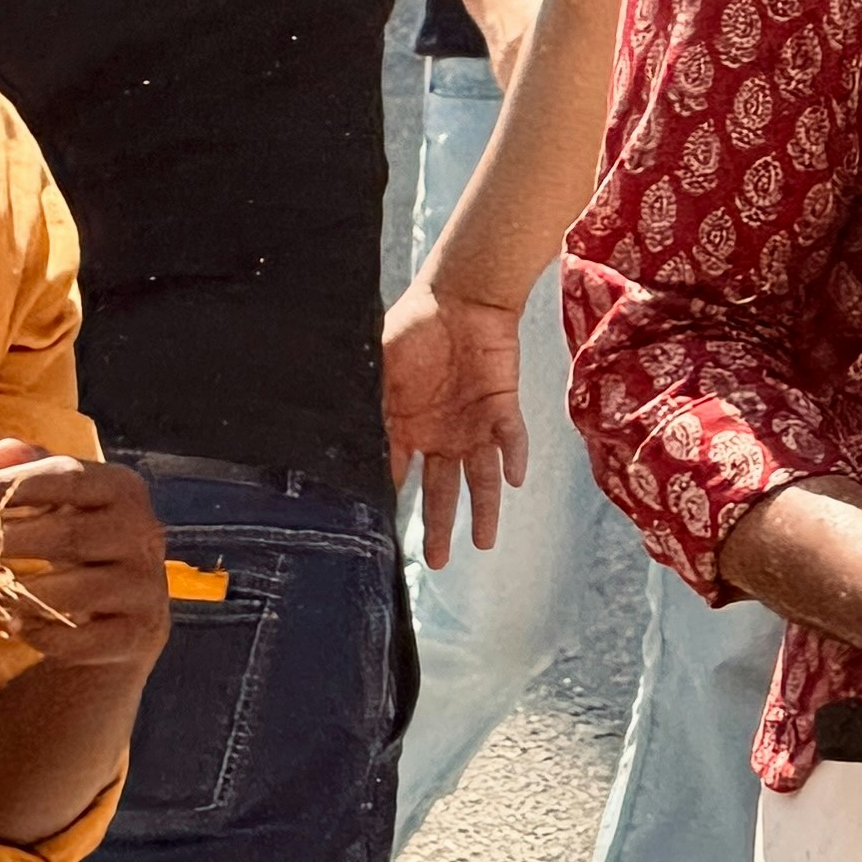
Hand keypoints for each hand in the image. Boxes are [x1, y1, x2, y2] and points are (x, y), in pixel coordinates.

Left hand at [0, 445, 170, 682]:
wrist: (123, 611)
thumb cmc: (78, 546)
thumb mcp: (62, 502)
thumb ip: (33, 474)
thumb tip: (4, 447)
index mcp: (124, 490)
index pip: (67, 476)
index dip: (12, 485)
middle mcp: (144, 534)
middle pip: (69, 534)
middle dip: (8, 542)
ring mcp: (146, 586)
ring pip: (75, 590)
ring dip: (21, 593)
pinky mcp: (139, 632)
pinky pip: (85, 638)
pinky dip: (44, 634)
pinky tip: (16, 626)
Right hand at [377, 279, 526, 568]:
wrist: (459, 298)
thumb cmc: (414, 328)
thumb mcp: (378, 366)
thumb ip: (370, 404)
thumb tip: (348, 437)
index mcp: (408, 429)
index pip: (400, 476)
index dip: (394, 503)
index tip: (385, 536)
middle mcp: (442, 436)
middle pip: (443, 491)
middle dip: (440, 527)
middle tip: (435, 563)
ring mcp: (474, 426)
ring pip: (482, 477)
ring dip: (484, 509)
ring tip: (483, 544)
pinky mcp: (503, 407)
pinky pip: (511, 438)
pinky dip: (513, 457)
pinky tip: (513, 479)